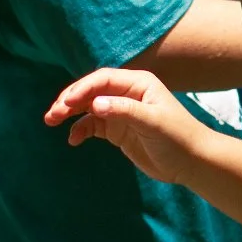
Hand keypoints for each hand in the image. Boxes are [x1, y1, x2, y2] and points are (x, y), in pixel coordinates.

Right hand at [44, 67, 208, 183]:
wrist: (191, 162)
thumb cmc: (178, 138)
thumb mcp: (153, 122)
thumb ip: (125, 111)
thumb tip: (95, 103)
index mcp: (138, 84)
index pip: (102, 79)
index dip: (82, 89)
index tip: (66, 103)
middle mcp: (127, 93)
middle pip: (91, 90)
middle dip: (70, 100)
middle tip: (52, 115)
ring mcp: (121, 111)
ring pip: (88, 107)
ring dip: (69, 113)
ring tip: (50, 121)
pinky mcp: (118, 130)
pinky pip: (92, 125)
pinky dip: (80, 130)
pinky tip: (73, 140)